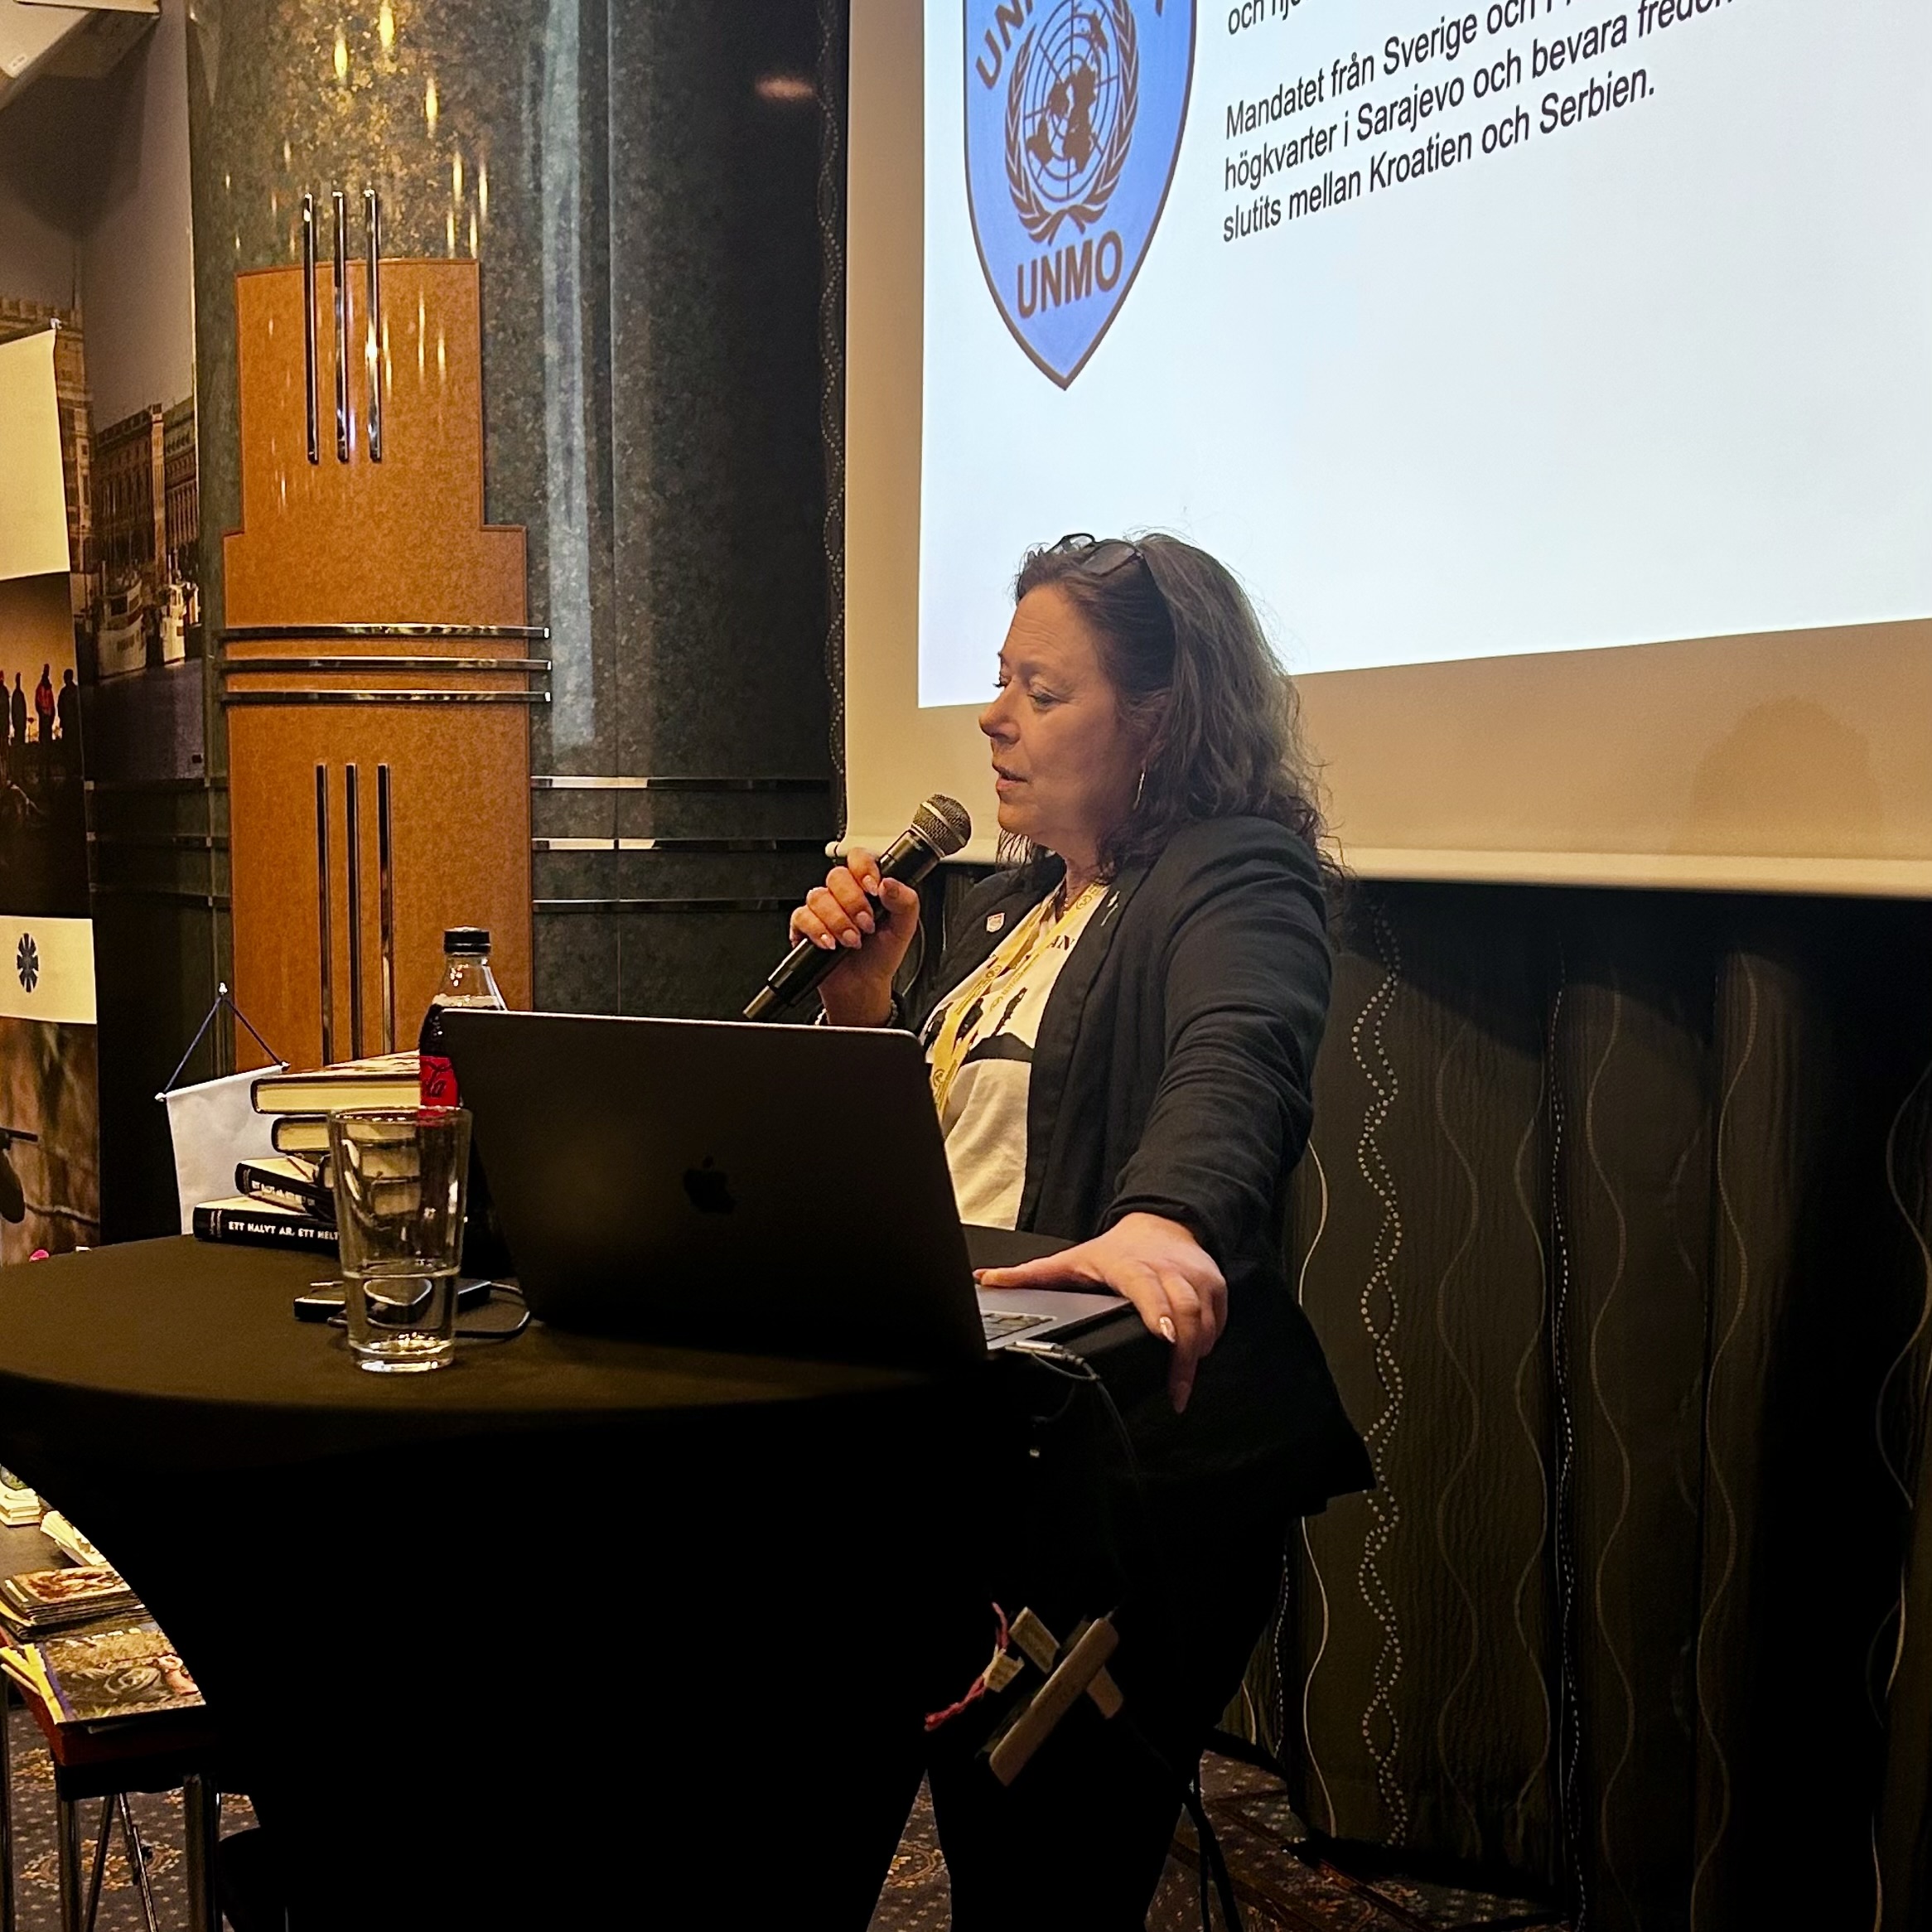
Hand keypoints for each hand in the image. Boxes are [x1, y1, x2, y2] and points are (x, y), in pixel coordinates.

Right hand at [787, 847, 921, 1027]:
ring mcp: (822, 909)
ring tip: (852, 940)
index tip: (873, 888)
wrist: (863, 985)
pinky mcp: (804, 926)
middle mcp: (842, 894)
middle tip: (866, 924)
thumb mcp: (904, 928)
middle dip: (853, 903)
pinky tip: (831, 944)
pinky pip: (802, 916)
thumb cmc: (881, 955)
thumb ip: (905, 901)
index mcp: (866, 887)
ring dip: (838, 921)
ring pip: (819, 896)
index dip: (863, 869)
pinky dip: (818, 931)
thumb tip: (889, 883)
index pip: (859, 858)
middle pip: (837, 876)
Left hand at [975, 1212, 1226, 1413]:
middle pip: (1184, 1310)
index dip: (1158, 1313)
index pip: (1148, 1289)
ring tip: (1181, 1385)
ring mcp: (1195, 1276)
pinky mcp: (1215, 1285)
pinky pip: (1219, 1319)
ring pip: (1205, 1317)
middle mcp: (1168, 1268)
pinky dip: (1210, 1341)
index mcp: (1131, 1265)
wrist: (1163, 1222)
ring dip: (1197, 1352)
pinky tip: (1196, 1360)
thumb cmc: (1116, 1250)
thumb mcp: (1072, 1260)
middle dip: (1184, 1351)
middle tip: (1176, 1389)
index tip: (1163, 1338)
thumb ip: (1031, 1276)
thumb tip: (987, 1281)